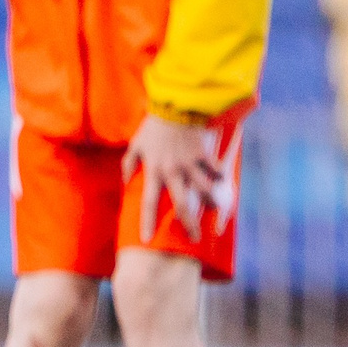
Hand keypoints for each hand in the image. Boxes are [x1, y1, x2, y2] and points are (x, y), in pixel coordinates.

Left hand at [124, 113, 222, 241]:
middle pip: (182, 205)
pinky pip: (214, 170)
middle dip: (189, 224)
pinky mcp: (203, 154)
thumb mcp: (136, 144)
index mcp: (154, 170)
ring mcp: (190, 164)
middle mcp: (173, 171)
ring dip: (211, 202)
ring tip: (215, 210)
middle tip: (194, 239)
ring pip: (203, 190)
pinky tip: (221, 181)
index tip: (146, 240)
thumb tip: (126, 181)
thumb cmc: (153, 126)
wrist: (174, 105)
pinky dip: (219, 176)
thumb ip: (129, 164)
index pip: (149, 202)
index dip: (147, 222)